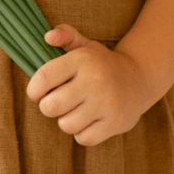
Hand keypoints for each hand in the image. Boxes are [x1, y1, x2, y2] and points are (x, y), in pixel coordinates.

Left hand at [25, 24, 153, 146]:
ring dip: (66, 120)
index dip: (33, 89)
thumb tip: (47, 37)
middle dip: (47, 107)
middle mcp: (94, 80)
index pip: (44, 77)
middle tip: (56, 102)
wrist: (139, 78)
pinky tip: (89, 120)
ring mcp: (106, 103)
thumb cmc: (102, 63)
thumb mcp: (86, 45)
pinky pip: (83, 138)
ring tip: (75, 110)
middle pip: (50, 106)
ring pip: (66, 125)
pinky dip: (82, 133)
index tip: (36, 93)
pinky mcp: (115, 123)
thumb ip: (65, 35)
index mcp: (82, 59)